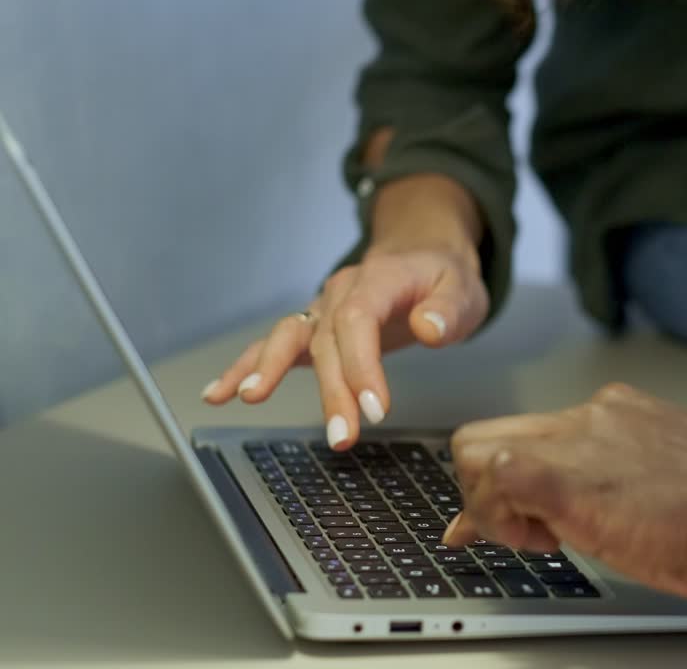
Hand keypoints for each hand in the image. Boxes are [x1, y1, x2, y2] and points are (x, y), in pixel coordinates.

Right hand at [202, 177, 488, 449]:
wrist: (422, 254)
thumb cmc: (442, 276)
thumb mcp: (463, 288)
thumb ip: (448, 309)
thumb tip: (428, 329)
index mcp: (377, 279)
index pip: (359, 321)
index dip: (362, 365)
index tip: (374, 408)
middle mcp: (340, 292)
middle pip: (328, 341)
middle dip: (332, 391)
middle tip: (341, 435)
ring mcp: (322, 309)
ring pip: (290, 338)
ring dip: (270, 371)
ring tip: (251, 398)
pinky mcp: (313, 328)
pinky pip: (274, 345)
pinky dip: (244, 366)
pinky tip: (219, 392)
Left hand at [443, 383, 686, 601]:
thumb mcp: (673, 485)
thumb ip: (625, 485)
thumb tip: (589, 513)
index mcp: (622, 413)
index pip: (532, 433)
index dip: (507, 482)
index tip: (513, 520)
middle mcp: (593, 414)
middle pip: (488, 434)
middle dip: (486, 491)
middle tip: (526, 533)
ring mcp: (579, 441)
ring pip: (474, 450)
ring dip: (489, 505)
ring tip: (543, 541)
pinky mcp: (568, 478)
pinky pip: (493, 479)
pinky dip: (496, 518)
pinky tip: (541, 543)